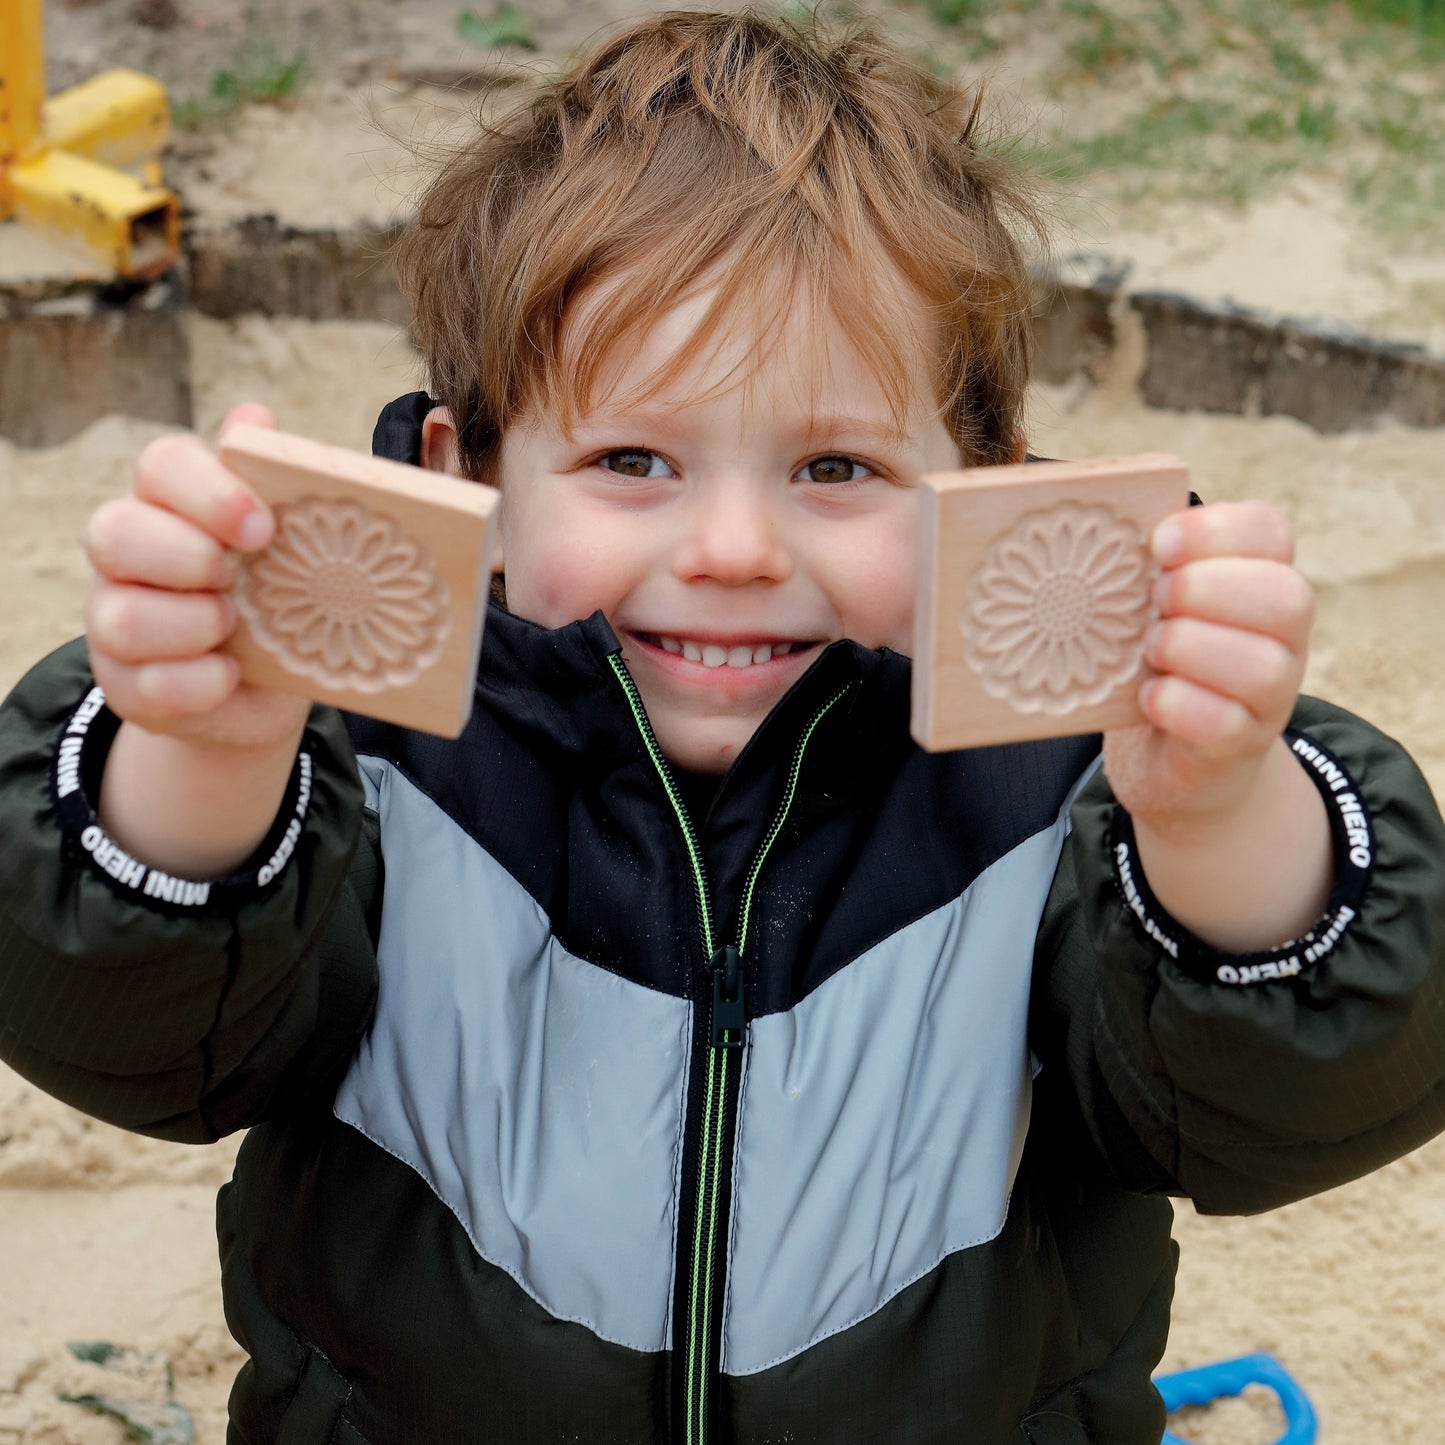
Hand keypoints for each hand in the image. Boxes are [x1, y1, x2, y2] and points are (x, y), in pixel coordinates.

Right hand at [83, 403, 309, 751]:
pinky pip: (147, 685)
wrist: (263, 687)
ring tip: (234, 628)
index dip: (210, 492)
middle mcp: (127, 556)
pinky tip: (230, 675)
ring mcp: (115, 620)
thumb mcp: (287, 546)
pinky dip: (200, 683)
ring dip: (193, 625)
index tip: (263, 528)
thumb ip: (273, 484)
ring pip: (119, 616)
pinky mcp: (124, 684)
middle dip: (188, 558)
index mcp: (170, 504)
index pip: (161, 465)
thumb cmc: (275, 596)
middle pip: (113, 531)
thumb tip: (255, 416)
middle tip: (238, 578)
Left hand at [1103, 500, 1314, 830]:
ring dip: (1190, 648)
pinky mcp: (1241, 746)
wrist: (1175, 756)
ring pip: (1262, 666)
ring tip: (1149, 650)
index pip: (1269, 532)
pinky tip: (1148, 696)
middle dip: (1204, 590)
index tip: (1158, 544)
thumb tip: (1094, 519)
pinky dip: (1177, 704)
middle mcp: (1284, 637)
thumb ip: (1145, 564)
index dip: (1214, 530)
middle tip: (1154, 602)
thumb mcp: (1156, 606)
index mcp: (1263, 582)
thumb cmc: (1159, 660)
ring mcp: (1272, 696)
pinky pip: (1224, 724)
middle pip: (1284, 596)